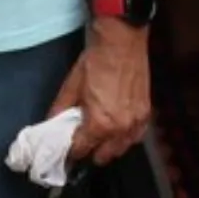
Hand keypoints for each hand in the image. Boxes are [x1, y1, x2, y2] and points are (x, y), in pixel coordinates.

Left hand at [50, 25, 150, 164]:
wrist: (121, 42)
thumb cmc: (96, 61)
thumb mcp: (72, 85)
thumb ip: (60, 110)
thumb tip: (52, 125)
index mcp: (100, 123)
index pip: (82, 150)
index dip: (71, 150)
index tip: (67, 147)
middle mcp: (121, 129)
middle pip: (103, 156)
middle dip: (90, 150)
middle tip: (82, 139)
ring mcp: (136, 123)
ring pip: (121, 149)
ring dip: (108, 146)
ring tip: (99, 134)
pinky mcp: (146, 114)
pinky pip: (135, 137)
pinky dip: (125, 137)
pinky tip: (117, 129)